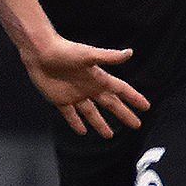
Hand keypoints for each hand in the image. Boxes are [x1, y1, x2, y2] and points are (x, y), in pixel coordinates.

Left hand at [21, 36, 148, 137]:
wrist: (39, 51)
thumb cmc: (64, 50)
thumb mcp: (88, 55)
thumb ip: (108, 57)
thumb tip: (129, 52)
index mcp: (97, 78)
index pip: (120, 90)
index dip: (133, 98)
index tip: (146, 106)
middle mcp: (88, 87)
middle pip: (110, 104)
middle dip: (123, 114)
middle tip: (135, 124)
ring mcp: (74, 94)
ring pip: (91, 113)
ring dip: (100, 123)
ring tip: (109, 135)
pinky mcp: (59, 99)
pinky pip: (70, 115)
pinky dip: (76, 123)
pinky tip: (82, 131)